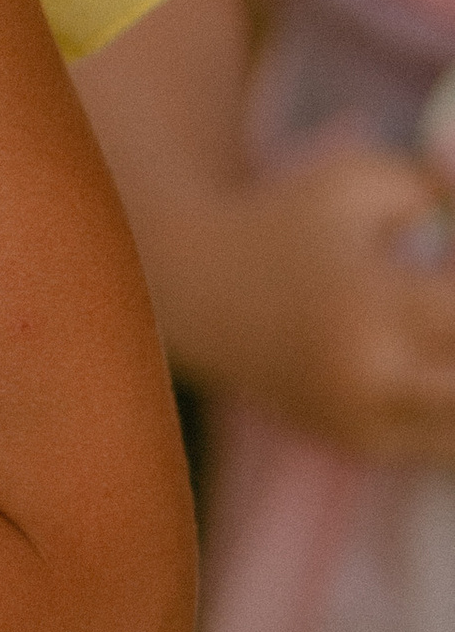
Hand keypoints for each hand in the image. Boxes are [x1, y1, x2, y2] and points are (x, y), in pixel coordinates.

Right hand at [181, 144, 454, 460]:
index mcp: (371, 304)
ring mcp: (364, 421)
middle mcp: (370, 377)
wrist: (201, 292)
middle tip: (444, 307)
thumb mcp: (356, 182)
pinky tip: (429, 366)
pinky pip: (440, 449)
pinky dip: (450, 412)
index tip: (445, 273)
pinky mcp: (358, 446)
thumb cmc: (289, 222)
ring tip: (431, 336)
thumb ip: (435, 189)